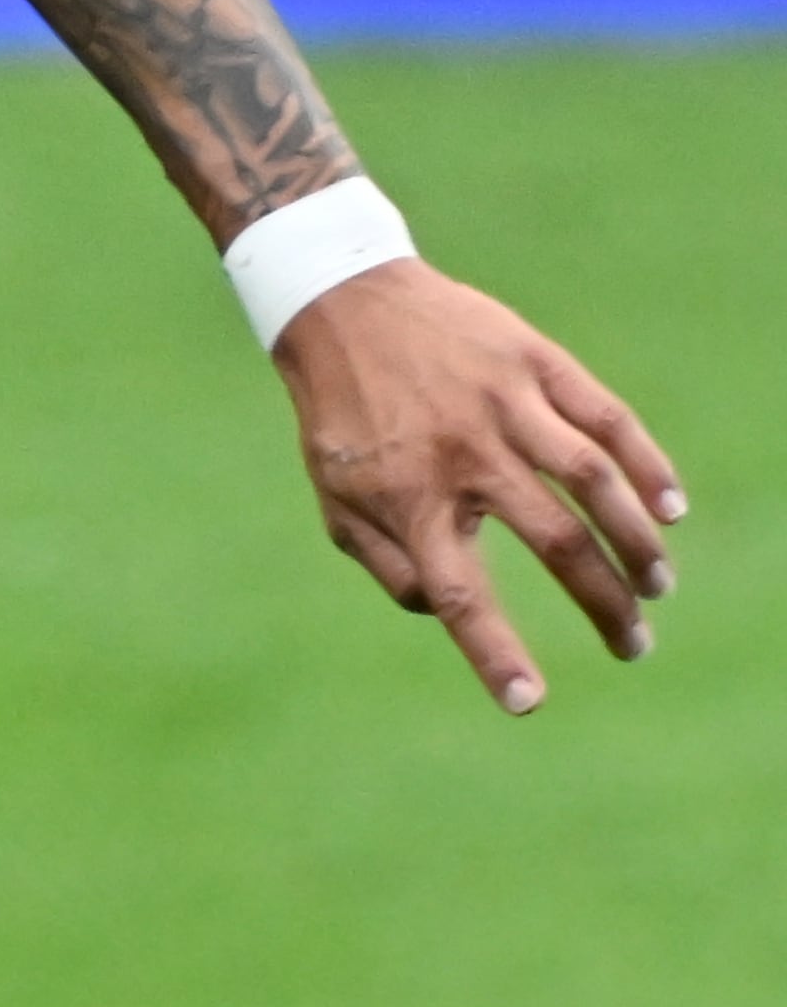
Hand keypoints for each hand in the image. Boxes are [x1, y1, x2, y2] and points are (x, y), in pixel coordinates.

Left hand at [272, 259, 683, 714]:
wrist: (343, 304)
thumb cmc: (342, 417)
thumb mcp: (336, 499)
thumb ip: (387, 564)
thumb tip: (441, 615)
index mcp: (406, 498)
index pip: (455, 593)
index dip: (493, 651)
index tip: (530, 702)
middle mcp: (462, 455)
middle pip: (553, 541)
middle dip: (602, 603)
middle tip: (633, 644)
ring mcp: (504, 404)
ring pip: (594, 481)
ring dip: (637, 541)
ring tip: (656, 586)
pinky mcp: (535, 362)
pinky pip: (606, 418)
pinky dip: (646, 465)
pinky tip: (670, 509)